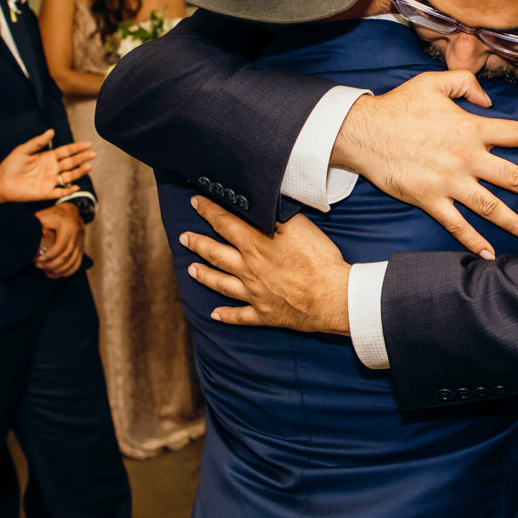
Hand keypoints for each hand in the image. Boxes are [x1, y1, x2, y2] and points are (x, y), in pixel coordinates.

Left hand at [0, 129, 95, 203]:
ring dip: (79, 172)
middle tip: (93, 154)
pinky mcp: (46, 192)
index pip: (66, 152)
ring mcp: (50, 181)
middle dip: (82, 158)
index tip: (88, 144)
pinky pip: (60, 192)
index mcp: (47, 157)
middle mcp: (51, 169)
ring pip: (69, 176)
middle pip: (71, 163)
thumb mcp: (24, 150)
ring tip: (89, 167)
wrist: (1, 182)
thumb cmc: (11, 165)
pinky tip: (75, 186)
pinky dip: (68, 190)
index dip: (77, 148)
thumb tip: (51, 131)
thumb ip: (38, 142)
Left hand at [34, 203, 84, 277]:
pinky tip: (58, 275)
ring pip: (72, 262)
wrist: (71, 211)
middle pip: (66, 256)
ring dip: (59, 270)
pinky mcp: (81, 248)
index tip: (38, 260)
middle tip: (39, 266)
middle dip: (52, 265)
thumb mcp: (43, 216)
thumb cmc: (54, 214)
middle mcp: (77, 236)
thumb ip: (34, 226)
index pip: (60, 246)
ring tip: (46, 272)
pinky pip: (77, 263)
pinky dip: (68, 271)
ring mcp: (80, 243)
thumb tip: (23, 237)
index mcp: (67, 227)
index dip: (49, 256)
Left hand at [180, 196, 350, 334]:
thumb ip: (275, 214)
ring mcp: (254, 293)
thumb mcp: (299, 226)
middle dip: (198, 243)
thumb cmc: (319, 259)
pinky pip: (240, 316)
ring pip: (221, 283)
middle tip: (184, 238)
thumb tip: (259, 202)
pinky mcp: (265, 313)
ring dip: (204, 275)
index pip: (225, 223)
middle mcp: (248, 269)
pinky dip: (226, 315)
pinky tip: (215, 315)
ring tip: (191, 270)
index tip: (196, 202)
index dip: (209, 211)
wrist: (333, 296)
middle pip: (216, 253)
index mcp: (255, 244)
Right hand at [331, 71, 517, 259]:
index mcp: (470, 127)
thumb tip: (488, 100)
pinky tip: (490, 253)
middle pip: (514, 177)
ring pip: (491, 206)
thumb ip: (466, 85)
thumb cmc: (398, 106)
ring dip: (516, 222)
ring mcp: (449, 181)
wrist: (362, 132)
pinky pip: (457, 225)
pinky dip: (474, 241)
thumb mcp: (433, 82)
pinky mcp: (429, 200)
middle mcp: (466, 157)